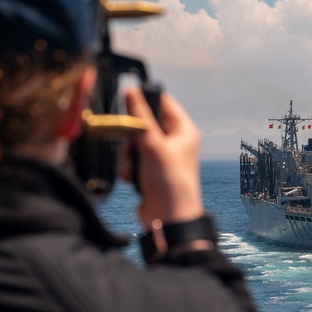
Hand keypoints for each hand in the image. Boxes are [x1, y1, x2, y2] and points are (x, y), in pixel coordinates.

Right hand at [117, 87, 205, 227]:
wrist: (168, 219)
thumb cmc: (170, 183)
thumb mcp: (153, 146)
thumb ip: (140, 119)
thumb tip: (131, 91)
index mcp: (183, 131)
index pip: (163, 103)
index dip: (145, 101)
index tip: (127, 100)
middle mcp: (173, 141)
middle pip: (143, 124)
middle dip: (132, 138)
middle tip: (132, 146)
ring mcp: (160, 156)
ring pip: (133, 143)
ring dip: (127, 155)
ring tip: (133, 168)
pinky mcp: (148, 171)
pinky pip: (130, 159)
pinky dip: (128, 167)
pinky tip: (132, 179)